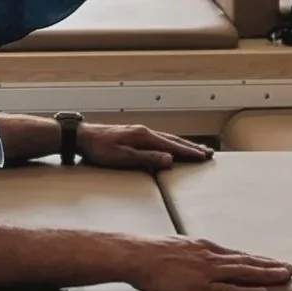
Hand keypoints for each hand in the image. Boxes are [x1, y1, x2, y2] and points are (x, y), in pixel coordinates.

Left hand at [77, 122, 211, 170]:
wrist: (82, 137)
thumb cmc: (99, 149)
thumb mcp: (122, 157)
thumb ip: (146, 158)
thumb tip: (169, 159)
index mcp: (144, 136)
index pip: (172, 145)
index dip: (189, 153)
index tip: (204, 157)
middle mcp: (145, 131)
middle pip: (174, 140)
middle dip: (192, 147)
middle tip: (209, 153)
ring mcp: (140, 132)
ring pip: (168, 138)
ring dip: (184, 144)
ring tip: (197, 149)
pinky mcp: (134, 135)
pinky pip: (160, 138)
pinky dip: (172, 142)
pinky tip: (172, 146)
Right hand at [126, 235, 291, 290]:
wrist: (137, 254)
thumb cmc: (151, 252)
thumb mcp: (177, 246)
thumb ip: (191, 253)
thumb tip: (195, 258)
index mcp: (204, 247)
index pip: (237, 254)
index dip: (256, 259)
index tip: (272, 261)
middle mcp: (211, 256)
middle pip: (246, 261)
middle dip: (269, 265)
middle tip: (289, 268)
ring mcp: (208, 271)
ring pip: (244, 273)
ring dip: (266, 274)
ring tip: (285, 276)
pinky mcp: (201, 287)